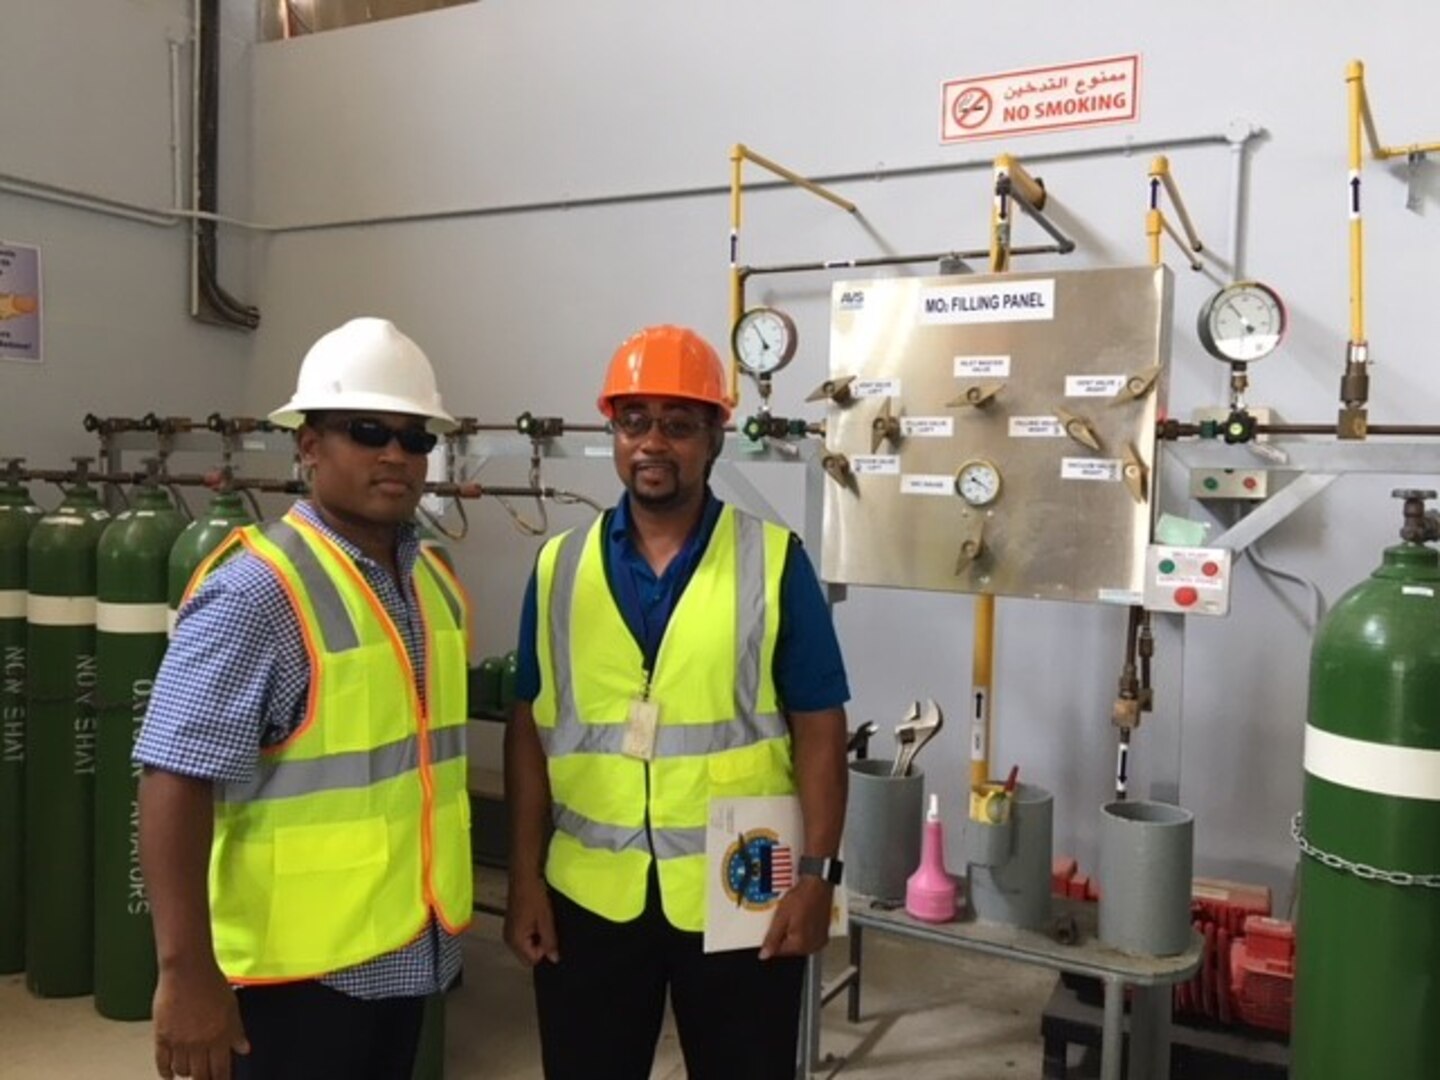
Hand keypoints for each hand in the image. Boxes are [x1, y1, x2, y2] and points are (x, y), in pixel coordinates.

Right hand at [152, 963, 248, 1079]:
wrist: (187, 972)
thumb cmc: (212, 984)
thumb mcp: (232, 1007)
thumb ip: (237, 1031)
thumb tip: (244, 1049)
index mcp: (219, 1037)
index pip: (221, 1070)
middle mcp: (199, 1044)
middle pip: (201, 1074)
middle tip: (206, 1079)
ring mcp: (179, 1042)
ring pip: (182, 1070)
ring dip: (187, 1073)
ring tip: (191, 1072)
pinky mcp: (162, 1036)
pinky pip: (162, 1062)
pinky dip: (166, 1072)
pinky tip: (169, 1075)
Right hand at [504, 874, 559, 965]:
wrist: (524, 876)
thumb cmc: (534, 896)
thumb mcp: (546, 920)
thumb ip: (550, 941)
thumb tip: (554, 959)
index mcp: (515, 940)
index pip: (532, 960)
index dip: (544, 949)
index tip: (549, 933)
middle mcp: (509, 939)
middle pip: (528, 955)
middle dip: (539, 945)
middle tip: (545, 926)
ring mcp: (509, 931)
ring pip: (527, 945)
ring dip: (536, 937)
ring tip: (541, 919)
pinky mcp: (512, 924)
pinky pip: (524, 936)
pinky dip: (532, 930)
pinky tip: (536, 917)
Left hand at [760, 877, 834, 958]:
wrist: (819, 884)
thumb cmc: (803, 896)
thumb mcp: (781, 916)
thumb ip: (772, 938)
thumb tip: (764, 954)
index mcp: (800, 945)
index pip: (777, 951)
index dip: (771, 938)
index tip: (771, 926)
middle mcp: (812, 946)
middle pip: (788, 948)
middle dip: (782, 935)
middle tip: (782, 918)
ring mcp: (819, 941)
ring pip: (798, 944)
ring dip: (792, 933)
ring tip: (792, 916)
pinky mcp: (823, 934)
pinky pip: (807, 938)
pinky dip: (802, 931)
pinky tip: (800, 917)